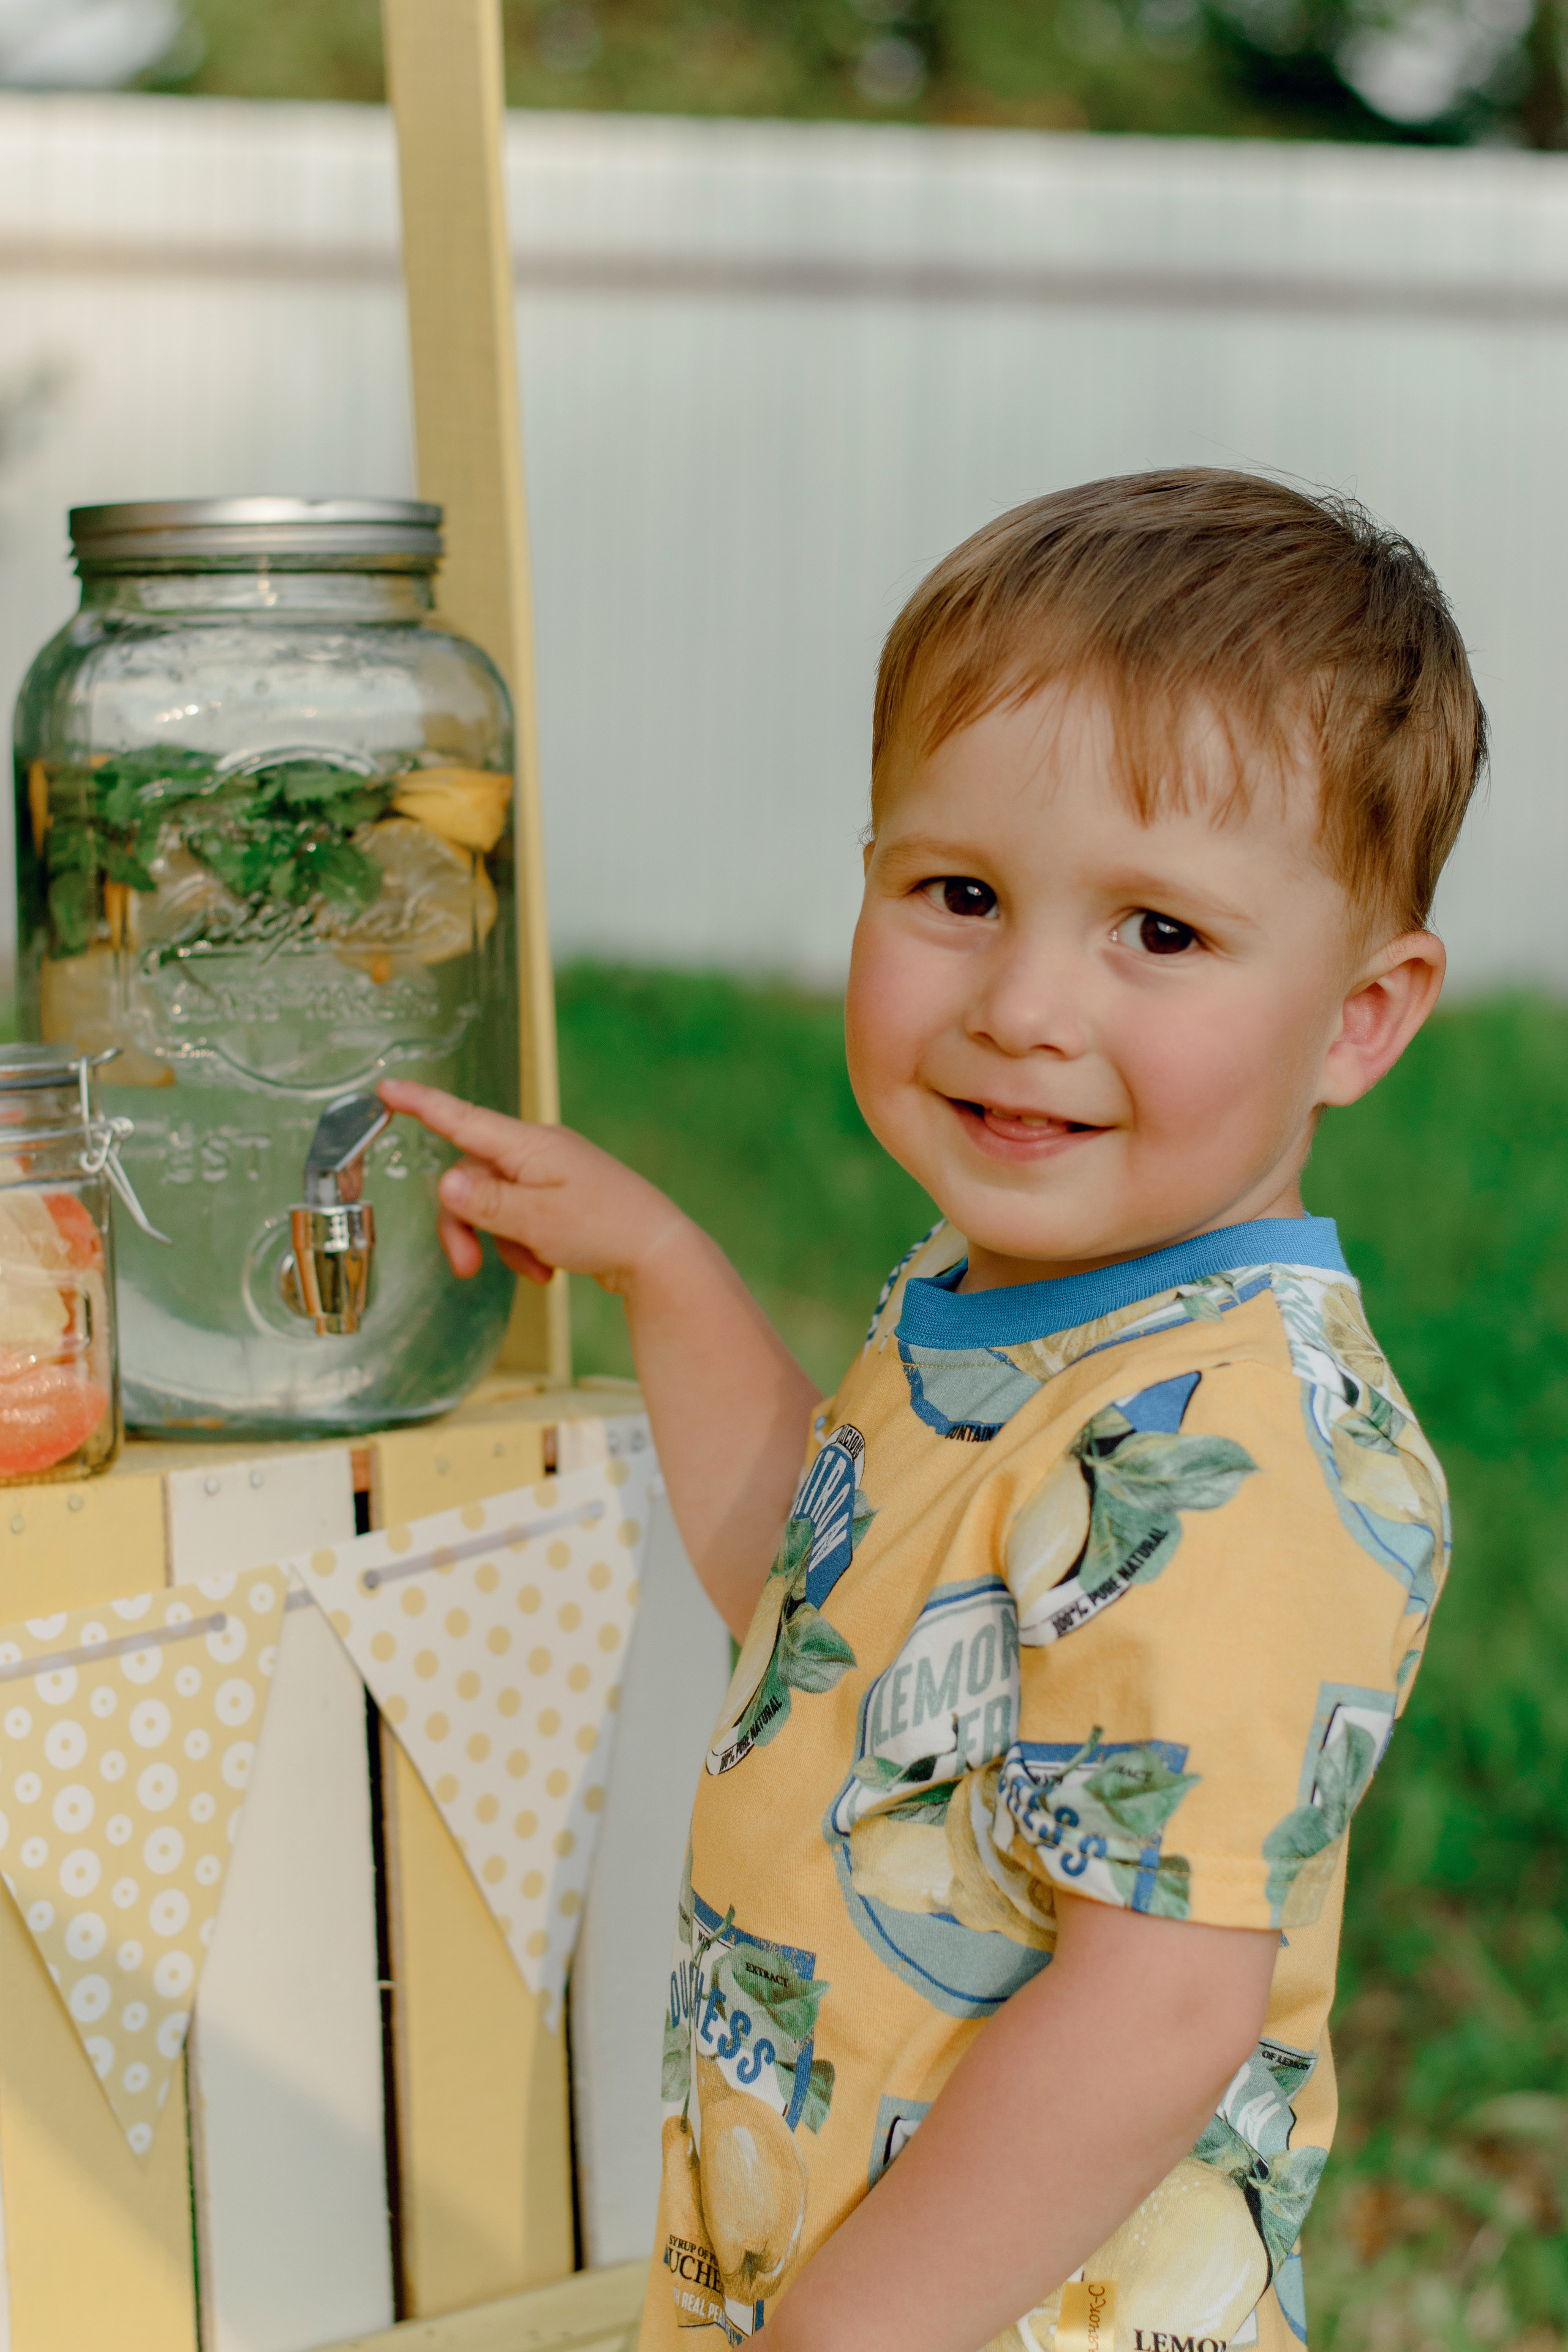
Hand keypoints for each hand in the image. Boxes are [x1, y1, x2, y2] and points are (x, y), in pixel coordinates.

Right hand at [377, 1079, 691, 1291]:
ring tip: (534, 1269)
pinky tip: (547, 1269)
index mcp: (530, 1146)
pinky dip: (524, 1246)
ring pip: (494, 1204)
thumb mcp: (536, 1220)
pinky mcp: (562, 1200)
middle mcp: (538, 1153)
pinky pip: (521, 1219)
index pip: (462, 1119)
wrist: (661, 1255)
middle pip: (471, 1179)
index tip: (385, 1089)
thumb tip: (445, 1184)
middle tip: (466, 1266)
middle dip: (464, 1224)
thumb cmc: (606, 1229)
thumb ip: (485, 1203)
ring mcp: (551, 1176)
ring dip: (500, 1242)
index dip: (421, 1104)